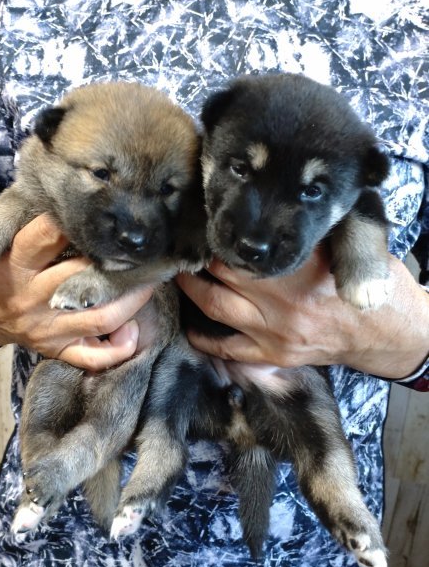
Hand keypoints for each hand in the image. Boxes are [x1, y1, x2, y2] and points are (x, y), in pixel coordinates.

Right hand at [0, 214, 152, 369]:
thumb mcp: (4, 242)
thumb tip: (88, 211)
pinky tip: (133, 329)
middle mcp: (33, 297)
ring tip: (150, 283)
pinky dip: (120, 346)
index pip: (44, 237)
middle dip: (121, 262)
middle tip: (148, 249)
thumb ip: (38, 228)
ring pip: (101, 317)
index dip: (74, 222)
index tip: (103, 212)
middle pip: (84, 277)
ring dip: (133, 301)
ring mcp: (47, 328)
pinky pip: (94, 356)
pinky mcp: (55, 349)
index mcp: (17, 264)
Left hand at [176, 247, 428, 379]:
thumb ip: (307, 232)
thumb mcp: (346, 244)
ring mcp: (275, 332)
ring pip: (215, 306)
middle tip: (188, 244)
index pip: (244, 245)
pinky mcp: (274, 355)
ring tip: (182, 273)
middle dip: (202, 256)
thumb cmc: (367, 283)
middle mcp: (282, 301)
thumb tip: (267, 210)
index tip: (208, 223)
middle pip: (223, 271)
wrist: (386, 332)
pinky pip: (227, 348)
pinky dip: (203, 337)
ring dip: (192, 288)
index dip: (220, 233)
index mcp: (301, 267)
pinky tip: (191, 321)